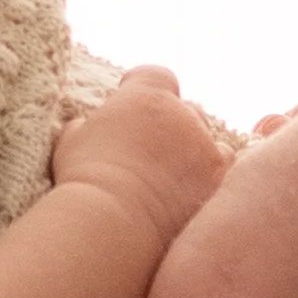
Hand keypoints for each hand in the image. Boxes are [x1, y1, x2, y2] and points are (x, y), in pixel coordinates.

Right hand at [52, 65, 238, 234]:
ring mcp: (205, 147)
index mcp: (146, 96)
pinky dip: (211, 179)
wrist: (113, 220)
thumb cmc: (85, 179)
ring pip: (209, 140)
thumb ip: (85, 126)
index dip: (144, 89)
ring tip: (172, 179)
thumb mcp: (72, 141)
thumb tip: (85, 126)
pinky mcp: (219, 181)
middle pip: (186, 110)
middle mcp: (182, 114)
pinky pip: (225, 171)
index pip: (156, 76)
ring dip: (195, 152)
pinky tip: (190, 195)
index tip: (131, 107)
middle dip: (172, 126)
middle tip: (149, 154)